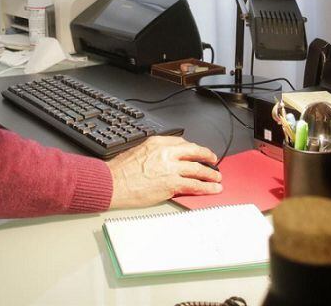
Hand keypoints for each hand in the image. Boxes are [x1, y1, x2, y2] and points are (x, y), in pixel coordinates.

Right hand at [106, 135, 221, 208]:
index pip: (182, 142)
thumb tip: (163, 159)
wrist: (113, 183)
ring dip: (210, 173)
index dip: (192, 149)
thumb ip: (154, 153)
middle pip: (194, 151)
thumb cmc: (120, 171)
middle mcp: (167, 152)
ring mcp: (171, 168)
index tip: (196, 152)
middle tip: (213, 160)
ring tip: (217, 177)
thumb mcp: (138, 151)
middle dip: (207, 156)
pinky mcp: (173, 184)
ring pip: (198, 169)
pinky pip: (195, 185)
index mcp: (157, 142)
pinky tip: (213, 189)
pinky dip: (207, 187)